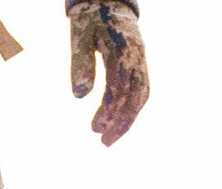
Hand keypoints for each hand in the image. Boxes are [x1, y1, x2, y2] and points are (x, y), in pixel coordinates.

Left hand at [69, 1, 148, 145]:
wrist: (109, 1)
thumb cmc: (90, 20)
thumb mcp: (80, 37)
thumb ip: (80, 63)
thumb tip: (79, 96)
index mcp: (122, 49)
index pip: (119, 86)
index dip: (108, 109)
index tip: (95, 128)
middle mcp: (137, 56)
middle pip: (135, 96)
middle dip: (121, 122)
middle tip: (103, 142)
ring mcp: (142, 61)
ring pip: (141, 96)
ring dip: (127, 121)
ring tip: (108, 139)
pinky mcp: (141, 65)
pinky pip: (142, 91)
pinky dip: (132, 110)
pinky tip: (119, 123)